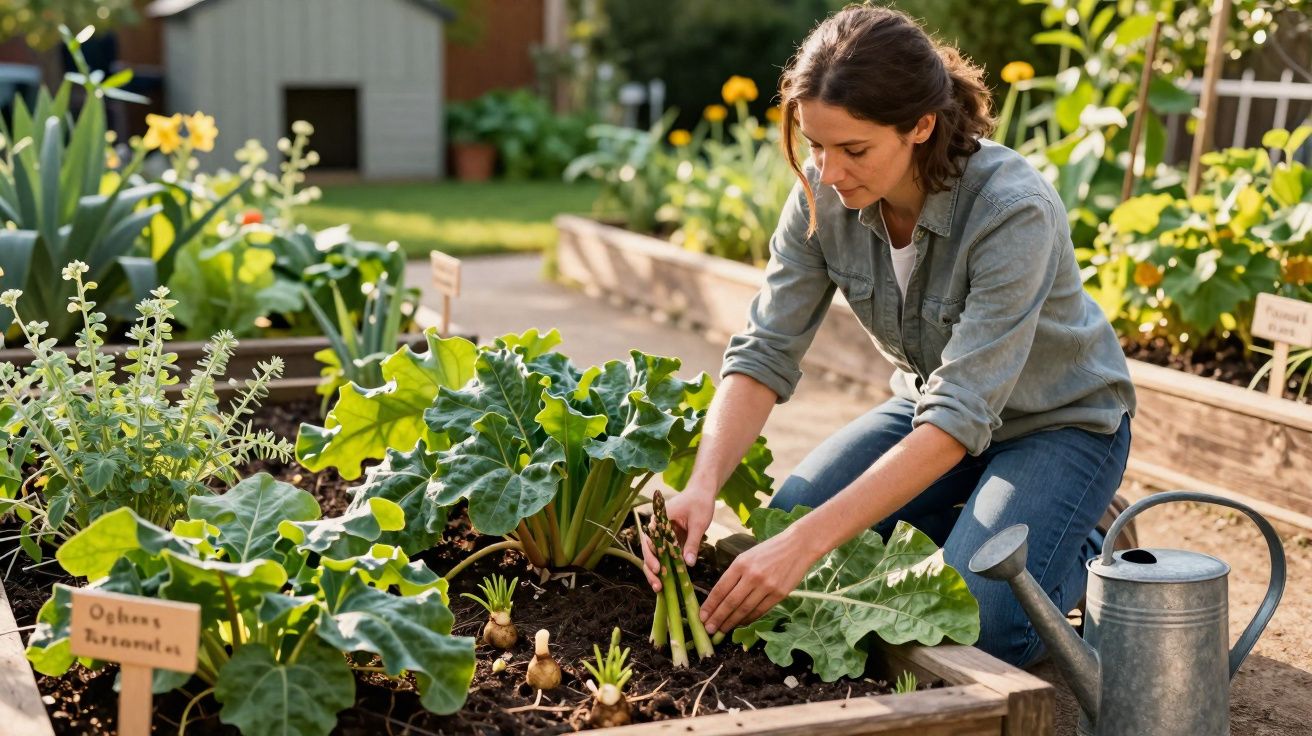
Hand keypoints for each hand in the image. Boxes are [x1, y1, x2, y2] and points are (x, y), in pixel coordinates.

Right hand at [640, 485, 715, 591]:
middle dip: (651, 569)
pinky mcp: (669, 541)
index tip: (658, 569)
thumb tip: (688, 563)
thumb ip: (692, 543)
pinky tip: (667, 583)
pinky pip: (664, 556)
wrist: (702, 492)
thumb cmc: (700, 503)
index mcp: (659, 519)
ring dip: (655, 572)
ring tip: (659, 588)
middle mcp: (657, 528)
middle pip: (648, 550)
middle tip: (657, 585)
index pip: (649, 540)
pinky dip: (665, 568)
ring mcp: (662, 535)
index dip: (651, 556)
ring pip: (654, 555)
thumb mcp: (698, 523)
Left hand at [699, 527, 819, 635]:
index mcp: (741, 563)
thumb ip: (735, 574)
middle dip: (718, 618)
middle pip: (731, 602)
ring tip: (722, 630)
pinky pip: (760, 611)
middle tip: (708, 629)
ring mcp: (767, 586)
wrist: (798, 546)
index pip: (721, 589)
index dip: (710, 605)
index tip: (702, 616)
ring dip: (732, 622)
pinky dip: (749, 619)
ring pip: (745, 609)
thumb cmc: (769, 550)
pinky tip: (741, 623)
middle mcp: (752, 576)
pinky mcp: (779, 594)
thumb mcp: (747, 556)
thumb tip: (721, 597)